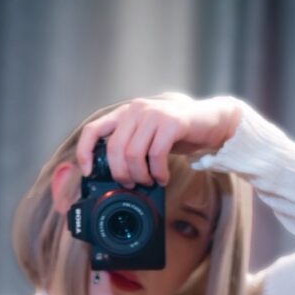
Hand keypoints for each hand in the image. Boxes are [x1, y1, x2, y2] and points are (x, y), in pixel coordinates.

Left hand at [76, 93, 241, 187]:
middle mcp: (135, 110)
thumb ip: (130, 147)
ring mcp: (153, 114)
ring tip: (150, 181)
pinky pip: (156, 155)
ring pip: (133, 154)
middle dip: (121, 175)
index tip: (89, 172)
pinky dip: (158, 173)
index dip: (85, 152)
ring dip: (141, 176)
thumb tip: (114, 176)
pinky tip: (163, 177)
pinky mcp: (171, 122)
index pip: (93, 130)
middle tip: (133, 185)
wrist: (209, 121)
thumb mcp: (147, 138)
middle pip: (115, 150)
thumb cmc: (176, 134)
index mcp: (124, 114)